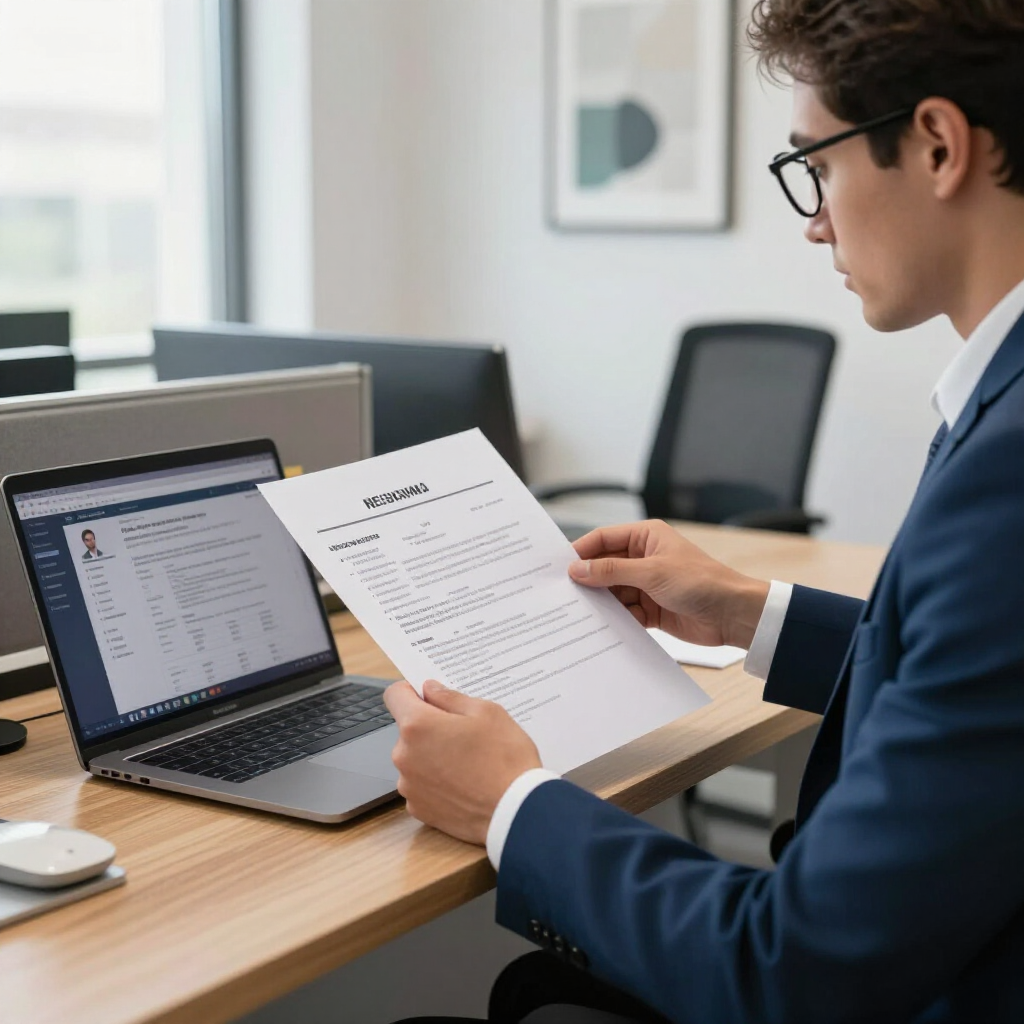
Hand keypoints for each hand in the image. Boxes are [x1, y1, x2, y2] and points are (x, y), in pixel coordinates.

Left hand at [383, 679, 541, 845]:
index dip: (412, 691)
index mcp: (417, 726)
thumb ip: (450, 697)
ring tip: (467, 762)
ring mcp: (409, 786)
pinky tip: (463, 784)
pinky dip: (437, 782)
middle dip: (430, 727)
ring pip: (415, 758)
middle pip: (408, 730)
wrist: (516, 813)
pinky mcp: (418, 809)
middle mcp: (404, 755)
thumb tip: (430, 689)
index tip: (430, 697)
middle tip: (463, 734)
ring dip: (432, 755)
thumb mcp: (486, 713)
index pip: (395, 695)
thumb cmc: (505, 759)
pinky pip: (421, 785)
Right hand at [568, 520, 769, 649]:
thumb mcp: (651, 573)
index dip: (581, 551)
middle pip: (605, 567)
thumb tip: (577, 569)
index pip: (604, 539)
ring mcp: (646, 584)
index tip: (559, 566)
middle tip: (562, 593)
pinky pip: (624, 612)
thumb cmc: (702, 582)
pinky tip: (601, 627)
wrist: (733, 615)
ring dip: (600, 602)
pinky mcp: (650, 609)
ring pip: (612, 592)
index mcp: (646, 537)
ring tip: (578, 613)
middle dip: (588, 580)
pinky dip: (614, 619)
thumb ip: (611, 571)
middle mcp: (644, 558)